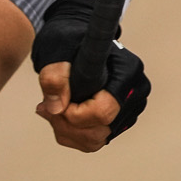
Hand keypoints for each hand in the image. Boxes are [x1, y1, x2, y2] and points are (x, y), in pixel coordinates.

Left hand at [30, 0, 151, 150]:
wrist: (75, 41)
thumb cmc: (69, 40)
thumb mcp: (56, 51)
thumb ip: (54, 77)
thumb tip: (57, 108)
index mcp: (128, 71)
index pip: (103, 111)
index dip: (73, 114)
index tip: (52, 102)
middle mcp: (135, 92)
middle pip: (101, 130)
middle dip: (66, 125)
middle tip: (44, 107)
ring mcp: (130, 108)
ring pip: (96, 139)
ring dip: (67, 131)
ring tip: (50, 110)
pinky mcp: (119, 119)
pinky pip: (94, 140)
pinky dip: (72, 134)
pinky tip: (60, 115)